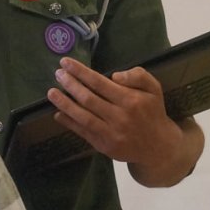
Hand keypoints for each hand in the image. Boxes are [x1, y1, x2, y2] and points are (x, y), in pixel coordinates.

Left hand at [48, 57, 182, 168]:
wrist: (158, 147)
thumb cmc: (152, 112)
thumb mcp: (154, 88)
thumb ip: (138, 76)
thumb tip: (114, 75)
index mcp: (131, 100)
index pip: (100, 83)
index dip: (81, 72)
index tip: (66, 62)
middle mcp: (119, 117)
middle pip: (88, 99)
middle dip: (70, 84)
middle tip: (57, 73)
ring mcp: (111, 133)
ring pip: (83, 117)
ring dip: (64, 104)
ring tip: (51, 92)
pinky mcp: (104, 146)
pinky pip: (83, 132)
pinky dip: (69, 123)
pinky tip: (58, 114)